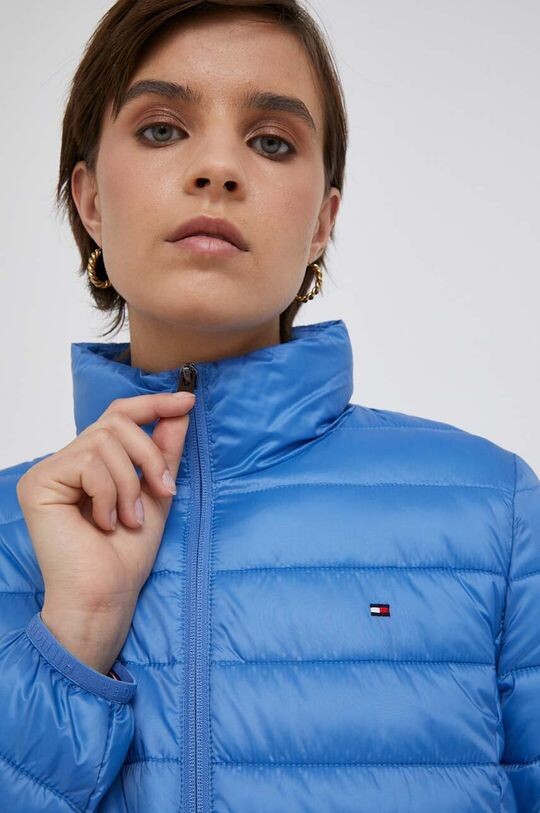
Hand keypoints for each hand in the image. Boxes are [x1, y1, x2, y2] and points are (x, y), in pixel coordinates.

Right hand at [16, 391, 194, 670]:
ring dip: (130, 483)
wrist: (106, 596)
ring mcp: (48, 471)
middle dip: (148, 455)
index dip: (154, 404)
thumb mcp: (156, 493)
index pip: (117, 416)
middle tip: (163, 490)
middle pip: (115, 423)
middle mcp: (64, 462)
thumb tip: (180, 410)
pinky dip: (108, 494)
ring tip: (130, 518)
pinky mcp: (38, 483)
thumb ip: (164, 451)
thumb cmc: (126, 555)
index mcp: (90, 463)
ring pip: (104, 441)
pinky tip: (104, 524)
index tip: (188, 400)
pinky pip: (88, 462)